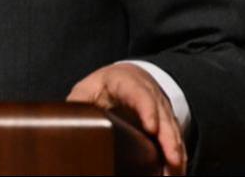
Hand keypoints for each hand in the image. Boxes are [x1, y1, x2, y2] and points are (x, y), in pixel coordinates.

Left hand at [66, 63, 186, 175]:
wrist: (129, 76)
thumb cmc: (105, 85)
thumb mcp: (88, 88)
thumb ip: (78, 102)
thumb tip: (66, 118)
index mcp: (129, 83)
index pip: (140, 94)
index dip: (147, 110)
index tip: (151, 127)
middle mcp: (151, 95)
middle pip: (163, 116)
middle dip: (169, 139)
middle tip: (172, 159)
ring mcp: (162, 110)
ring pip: (173, 131)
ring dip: (177, 152)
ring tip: (175, 172)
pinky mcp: (168, 124)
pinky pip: (176, 141)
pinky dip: (178, 157)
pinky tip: (177, 172)